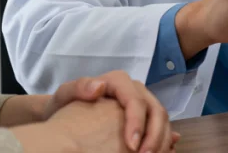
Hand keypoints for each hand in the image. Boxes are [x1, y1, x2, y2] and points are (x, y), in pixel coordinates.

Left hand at [43, 71, 175, 151]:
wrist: (63, 116)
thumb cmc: (63, 106)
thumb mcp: (65, 95)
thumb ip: (78, 87)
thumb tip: (99, 87)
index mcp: (118, 81)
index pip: (136, 100)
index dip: (137, 123)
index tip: (131, 147)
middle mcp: (134, 90)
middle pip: (155, 110)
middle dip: (154, 136)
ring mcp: (142, 103)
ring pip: (162, 119)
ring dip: (161, 141)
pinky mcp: (144, 116)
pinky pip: (161, 127)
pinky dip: (164, 141)